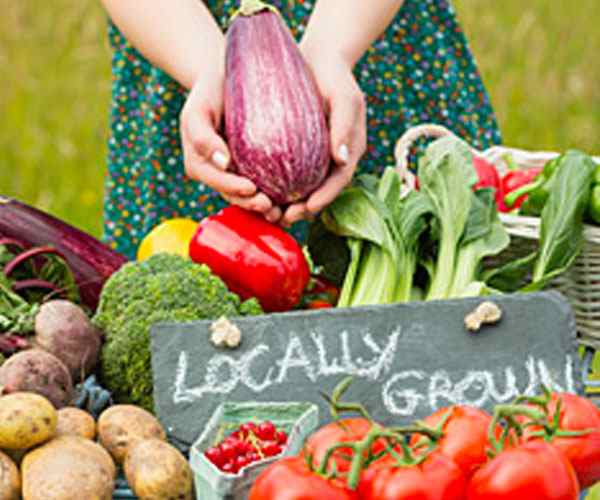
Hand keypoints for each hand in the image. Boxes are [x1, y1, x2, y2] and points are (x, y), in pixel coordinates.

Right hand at [180, 69, 281, 221]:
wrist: (226, 76)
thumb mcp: (198, 109)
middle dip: (251, 204)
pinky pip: (265, 183)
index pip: (216, 182)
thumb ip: (202, 136)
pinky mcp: (253, 166)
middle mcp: (218, 172)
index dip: (233, 189)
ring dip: (265, 207)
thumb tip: (224, 163)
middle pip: (234, 195)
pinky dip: (277, 194)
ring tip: (283, 211)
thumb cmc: (210, 91)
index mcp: (201, 164)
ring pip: (249, 196)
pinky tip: (294, 198)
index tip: (252, 189)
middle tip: (271, 207)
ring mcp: (235, 171)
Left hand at [281, 49, 366, 225]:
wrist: (320, 58)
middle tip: (283, 218)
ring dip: (289, 203)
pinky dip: (278, 185)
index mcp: (349, 150)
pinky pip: (290, 172)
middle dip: (304, 209)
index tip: (306, 210)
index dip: (324, 199)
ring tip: (270, 213)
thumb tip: (341, 160)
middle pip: (321, 191)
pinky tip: (260, 191)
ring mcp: (316, 154)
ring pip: (305, 186)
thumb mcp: (345, 97)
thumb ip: (344, 127)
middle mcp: (333, 158)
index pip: (338, 181)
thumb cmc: (335, 76)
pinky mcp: (299, 149)